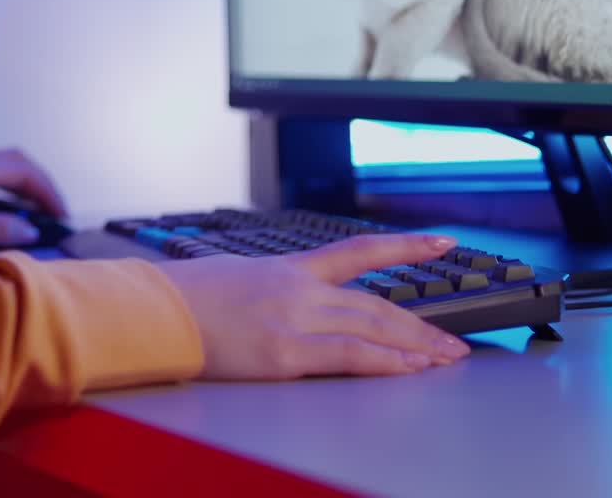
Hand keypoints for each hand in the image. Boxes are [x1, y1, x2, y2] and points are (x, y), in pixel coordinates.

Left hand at [0, 148, 68, 251]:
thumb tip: (32, 229)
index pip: (23, 169)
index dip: (46, 190)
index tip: (61, 215)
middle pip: (17, 161)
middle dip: (41, 182)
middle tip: (56, 211)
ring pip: (6, 166)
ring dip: (27, 184)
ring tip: (42, 211)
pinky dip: (13, 189)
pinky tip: (15, 211)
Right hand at [158, 233, 472, 378]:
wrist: (156, 312)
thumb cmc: (186, 297)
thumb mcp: (235, 277)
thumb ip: (271, 287)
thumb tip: (288, 299)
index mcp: (288, 269)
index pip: (358, 253)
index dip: (405, 246)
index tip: (442, 242)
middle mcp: (298, 290)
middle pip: (376, 304)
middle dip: (421, 326)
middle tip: (454, 342)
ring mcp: (293, 320)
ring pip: (372, 328)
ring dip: (416, 347)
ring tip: (445, 359)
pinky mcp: (284, 354)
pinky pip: (348, 356)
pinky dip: (386, 362)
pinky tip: (409, 369)